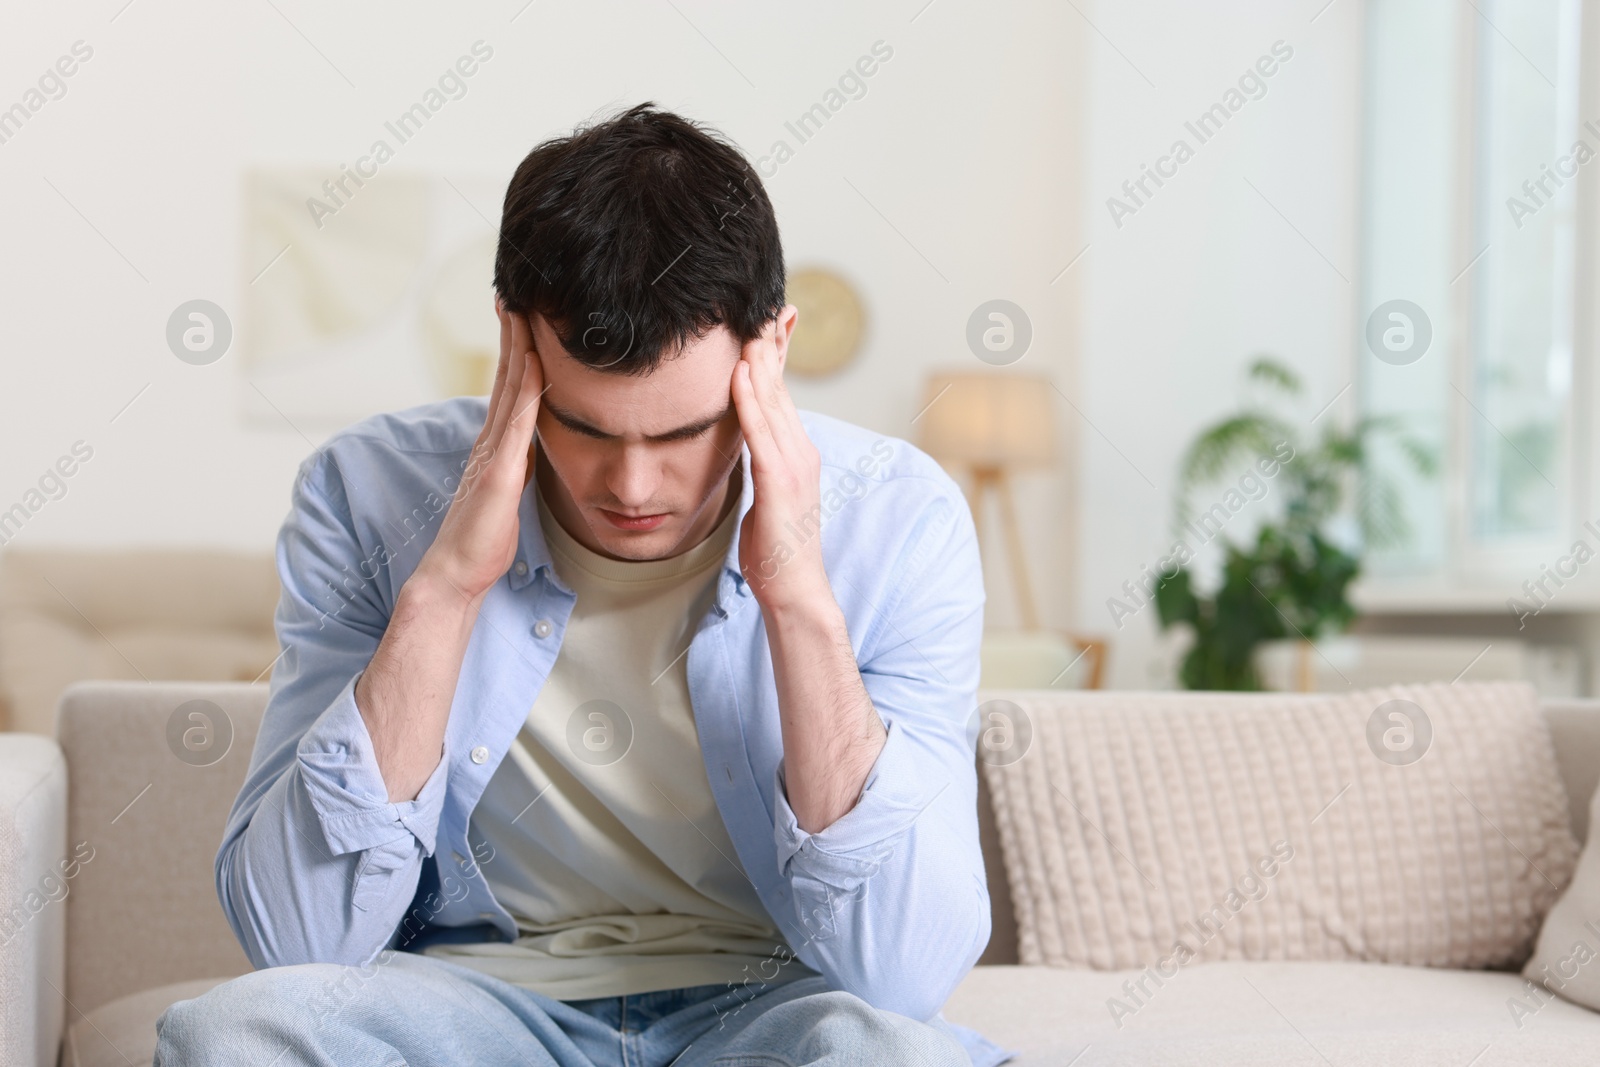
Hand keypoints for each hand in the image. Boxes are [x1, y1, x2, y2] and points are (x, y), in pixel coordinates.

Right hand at [415, 297, 545, 602]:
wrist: (457, 573)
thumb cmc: (483, 540)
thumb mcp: (507, 493)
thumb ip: (517, 466)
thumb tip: (531, 449)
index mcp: (493, 447)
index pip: (507, 389)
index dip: (514, 352)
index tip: (520, 318)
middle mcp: (490, 442)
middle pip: (504, 377)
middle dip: (512, 335)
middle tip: (516, 294)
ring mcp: (492, 454)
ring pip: (509, 390)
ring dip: (517, 349)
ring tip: (522, 311)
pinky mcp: (498, 473)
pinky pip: (517, 424)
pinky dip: (528, 390)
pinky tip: (536, 364)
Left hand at [731, 312, 827, 613]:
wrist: (794, 589)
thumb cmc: (776, 550)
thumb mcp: (767, 497)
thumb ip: (760, 465)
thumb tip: (745, 446)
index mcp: (795, 453)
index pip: (782, 394)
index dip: (776, 355)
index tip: (768, 320)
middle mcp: (800, 451)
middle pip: (781, 386)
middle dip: (771, 344)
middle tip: (761, 303)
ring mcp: (793, 464)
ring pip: (773, 401)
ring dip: (760, 360)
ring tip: (748, 323)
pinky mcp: (780, 480)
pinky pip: (761, 432)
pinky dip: (749, 400)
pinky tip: (739, 375)